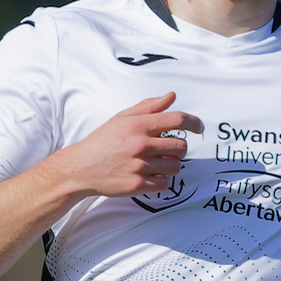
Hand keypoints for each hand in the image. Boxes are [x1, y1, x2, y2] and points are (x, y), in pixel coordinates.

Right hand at [42, 93, 204, 199]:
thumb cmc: (103, 141)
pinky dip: (160, 181)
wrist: (81, 167)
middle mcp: (141, 144)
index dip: (194, 123)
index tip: (199, 127)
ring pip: (175, 167)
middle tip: (167, 150)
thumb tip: (171, 96)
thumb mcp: (122, 118)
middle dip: (178, 149)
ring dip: (170, 166)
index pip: (177, 120)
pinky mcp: (137, 184)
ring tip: (156, 163)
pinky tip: (149, 176)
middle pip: (181, 147)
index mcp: (139, 125)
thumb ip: (148, 107)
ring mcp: (140, 165)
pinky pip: (165, 184)